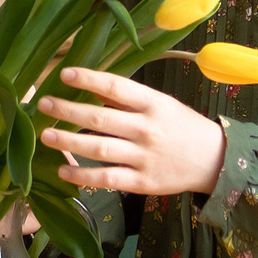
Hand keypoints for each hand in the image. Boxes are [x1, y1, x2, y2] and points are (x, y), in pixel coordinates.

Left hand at [37, 66, 227, 195]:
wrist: (215, 161)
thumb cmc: (182, 127)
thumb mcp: (161, 105)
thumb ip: (128, 99)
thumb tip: (89, 88)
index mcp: (153, 104)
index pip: (116, 87)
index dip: (88, 79)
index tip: (64, 74)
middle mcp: (147, 129)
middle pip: (100, 118)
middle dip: (67, 110)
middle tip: (43, 103)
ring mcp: (144, 157)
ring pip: (99, 149)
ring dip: (68, 142)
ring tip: (45, 135)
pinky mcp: (142, 183)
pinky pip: (107, 178)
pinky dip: (83, 176)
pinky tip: (63, 170)